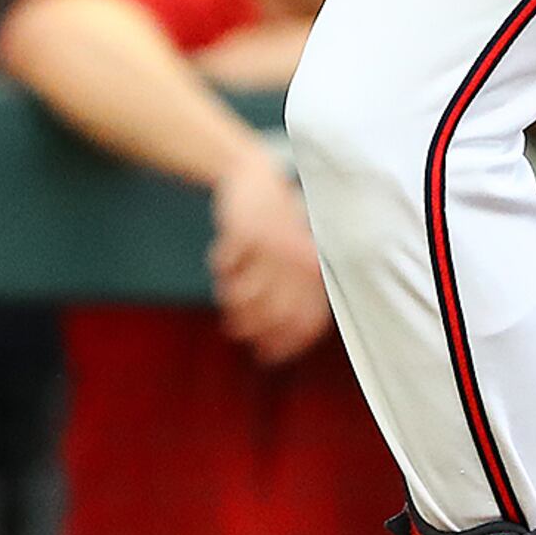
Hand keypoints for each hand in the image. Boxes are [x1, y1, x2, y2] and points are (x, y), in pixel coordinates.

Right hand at [207, 150, 331, 364]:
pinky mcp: (244, 231)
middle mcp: (297, 260)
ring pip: (244, 294)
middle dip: (250, 328)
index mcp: (314, 270)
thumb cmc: (275, 225)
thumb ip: (291, 296)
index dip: (284, 346)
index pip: (305, 322)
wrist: (255, 177)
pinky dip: (221, 268)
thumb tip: (269, 344)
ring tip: (227, 293)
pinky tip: (223, 263)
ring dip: (231, 300)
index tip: (265, 357)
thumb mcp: (294, 257)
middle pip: (272, 314)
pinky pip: (224, 266)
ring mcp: (271, 245)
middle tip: (235, 328)